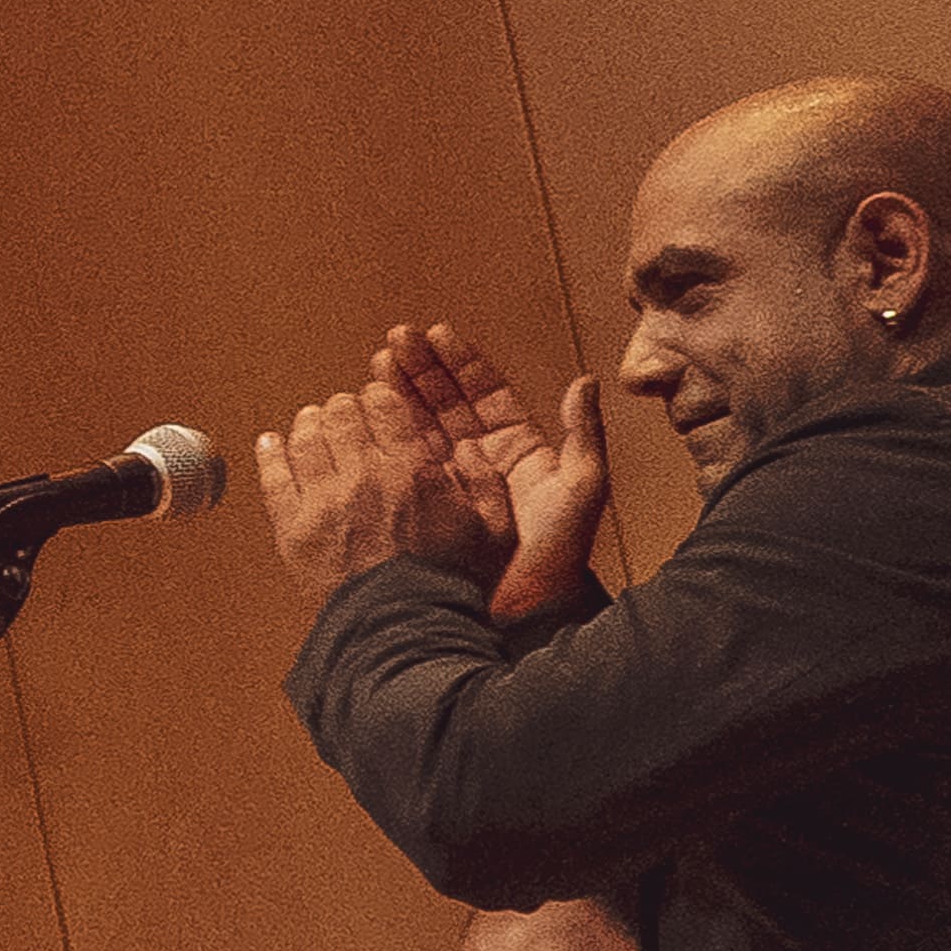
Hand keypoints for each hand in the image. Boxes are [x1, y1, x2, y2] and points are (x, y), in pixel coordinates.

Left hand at [256, 361, 503, 611]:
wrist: (400, 629)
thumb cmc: (446, 585)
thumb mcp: (492, 529)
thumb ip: (484, 481)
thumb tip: (467, 446)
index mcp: (410, 468)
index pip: (384, 405)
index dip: (377, 396)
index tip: (375, 401)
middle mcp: (363, 477)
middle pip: (339, 415)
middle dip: (341, 408)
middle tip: (341, 413)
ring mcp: (323, 503)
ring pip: (304, 440)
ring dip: (306, 425)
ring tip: (310, 424)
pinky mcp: (293, 531)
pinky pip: (273, 480)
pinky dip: (269, 456)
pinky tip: (269, 444)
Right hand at [390, 321, 607, 621]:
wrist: (525, 615)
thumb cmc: (557, 558)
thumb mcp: (581, 491)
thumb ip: (584, 437)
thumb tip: (584, 382)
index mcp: (517, 450)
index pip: (484, 394)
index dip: (460, 362)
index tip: (436, 334)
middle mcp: (479, 464)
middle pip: (445, 404)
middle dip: (419, 369)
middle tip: (393, 342)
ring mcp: (447, 487)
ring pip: (418, 429)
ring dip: (396, 396)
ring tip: (374, 367)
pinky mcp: (423, 512)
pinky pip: (401, 468)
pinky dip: (383, 441)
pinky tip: (366, 419)